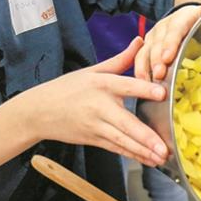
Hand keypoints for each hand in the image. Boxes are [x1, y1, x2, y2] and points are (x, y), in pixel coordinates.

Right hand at [31, 37, 168, 164]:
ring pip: (122, 140)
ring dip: (143, 151)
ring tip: (162, 157)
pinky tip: (149, 160)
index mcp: (101, 84)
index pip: (126, 86)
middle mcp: (100, 107)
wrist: (37, 112)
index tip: (162, 94)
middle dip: (146, 137)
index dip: (144, 89)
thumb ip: (120, 59)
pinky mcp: (93, 139)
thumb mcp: (93, 71)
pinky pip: (116, 148)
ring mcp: (96, 126)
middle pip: (125, 122)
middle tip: (163, 147)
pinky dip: (133, 155)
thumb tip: (141, 40)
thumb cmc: (67, 88)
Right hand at [134, 0, 200, 81]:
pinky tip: (142, 82)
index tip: (168, 58)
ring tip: (149, 81)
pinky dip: (140, 70)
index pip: (175, 30)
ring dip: (146, 66)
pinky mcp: (148, 46)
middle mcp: (164, 26)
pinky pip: (140, 58)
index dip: (170, 44)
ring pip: (146, 51)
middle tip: (159, 74)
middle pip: (158, 43)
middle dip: (157, 59)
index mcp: (181, 19)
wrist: (189, 19)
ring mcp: (154, 36)